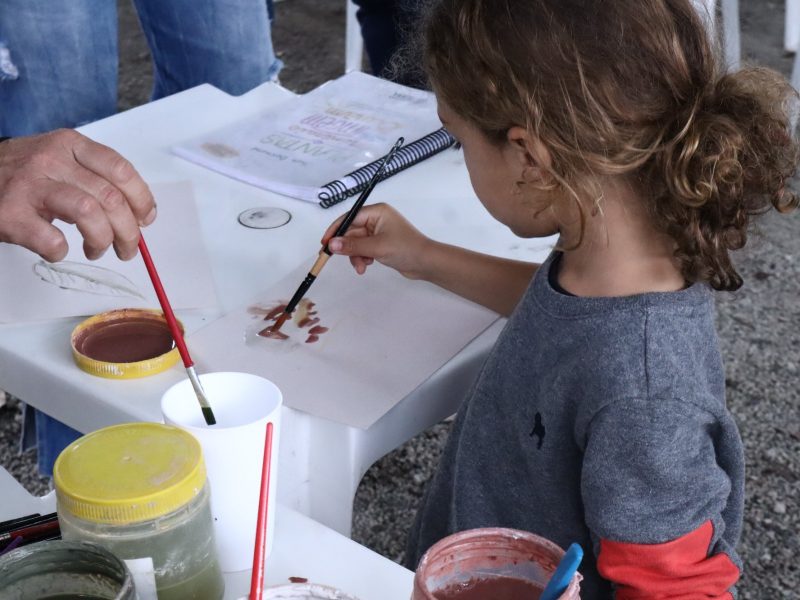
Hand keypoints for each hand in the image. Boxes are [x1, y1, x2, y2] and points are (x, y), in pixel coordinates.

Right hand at [0, 130, 155, 261]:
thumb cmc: (19, 175)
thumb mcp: (58, 160)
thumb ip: (95, 177)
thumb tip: (139, 213)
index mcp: (69, 144)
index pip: (120, 170)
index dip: (141, 198)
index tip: (146, 219)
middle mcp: (51, 160)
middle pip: (110, 197)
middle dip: (128, 231)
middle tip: (127, 248)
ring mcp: (29, 185)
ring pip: (89, 213)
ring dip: (102, 240)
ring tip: (96, 250)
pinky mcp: (11, 213)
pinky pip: (52, 240)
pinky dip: (61, 251)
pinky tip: (57, 249)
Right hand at [321, 203, 430, 278]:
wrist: (426, 263)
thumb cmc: (405, 249)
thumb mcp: (376, 247)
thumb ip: (352, 246)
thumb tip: (331, 244)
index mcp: (377, 212)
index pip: (350, 218)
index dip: (336, 230)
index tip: (325, 243)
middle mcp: (376, 219)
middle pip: (351, 232)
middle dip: (347, 247)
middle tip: (334, 259)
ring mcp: (378, 232)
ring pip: (356, 243)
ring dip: (355, 255)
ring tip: (361, 267)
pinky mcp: (380, 244)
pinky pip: (363, 249)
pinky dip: (362, 258)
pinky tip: (367, 265)